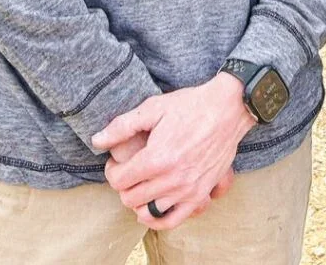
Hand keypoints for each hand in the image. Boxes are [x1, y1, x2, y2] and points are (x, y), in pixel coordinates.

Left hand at [93, 73, 253, 230]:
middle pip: (130, 198)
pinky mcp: (201, 194)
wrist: (227, 109)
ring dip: (139, 201)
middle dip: (124, 185)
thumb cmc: (190, 106)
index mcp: (157, 158)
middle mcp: (171, 179)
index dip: (112, 171)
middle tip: (129, 171)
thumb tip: (97, 141)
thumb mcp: (153, 108)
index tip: (116, 162)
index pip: (119, 181)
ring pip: (148, 212)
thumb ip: (122, 126)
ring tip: (141, 186)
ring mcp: (187, 190)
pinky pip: (173, 220)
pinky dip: (158, 218)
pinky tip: (154, 206)